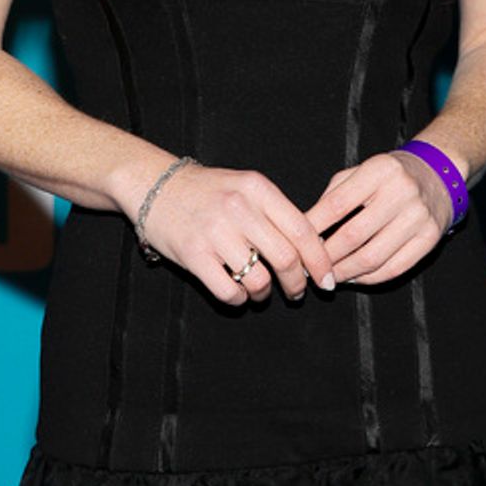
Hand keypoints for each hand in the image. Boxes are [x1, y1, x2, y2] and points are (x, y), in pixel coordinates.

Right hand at [133, 162, 337, 305]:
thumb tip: (312, 250)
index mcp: (258, 189)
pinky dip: (238, 300)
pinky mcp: (193, 253)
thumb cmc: (209, 192)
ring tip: (261, 292)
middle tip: (297, 291)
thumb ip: (277, 213)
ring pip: (259, 280)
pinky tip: (237, 294)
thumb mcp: (246, 188)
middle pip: (286, 258)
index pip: (302, 230)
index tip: (328, 278)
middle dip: (298, 282)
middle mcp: (238, 208)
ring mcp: (214, 231)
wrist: (157, 186)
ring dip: (265, 294)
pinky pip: (228, 291)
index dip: (320, 260)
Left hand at [303, 151, 451, 284]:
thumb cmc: (388, 176)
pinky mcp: (430, 238)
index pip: (336, 204)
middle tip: (309, 268)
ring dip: (345, 272)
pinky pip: (395, 268)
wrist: (437, 175)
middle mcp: (401, 192)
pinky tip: (355, 277)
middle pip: (353, 236)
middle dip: (326, 257)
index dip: (314, 228)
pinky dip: (370, 279)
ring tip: (329, 276)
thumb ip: (334, 194)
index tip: (296, 243)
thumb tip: (307, 229)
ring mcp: (419, 217)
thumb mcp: (360, 171)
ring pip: (373, 257)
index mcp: (379, 170)